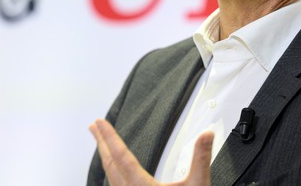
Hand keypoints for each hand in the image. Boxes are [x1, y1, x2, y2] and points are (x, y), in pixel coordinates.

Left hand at [89, 118, 213, 185]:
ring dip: (105, 158)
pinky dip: (112, 174)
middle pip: (110, 164)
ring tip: (102, 145)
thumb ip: (201, 159)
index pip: (121, 155)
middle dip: (101, 143)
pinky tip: (114, 172)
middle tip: (93, 126)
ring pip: (110, 177)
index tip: (100, 124)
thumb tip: (206, 135)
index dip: (109, 136)